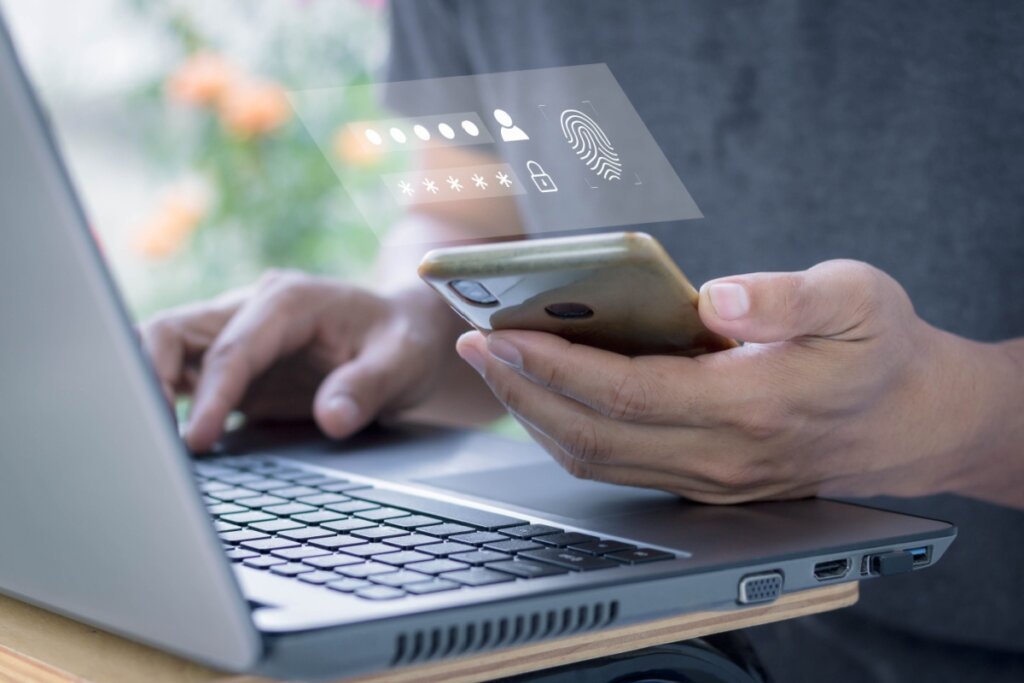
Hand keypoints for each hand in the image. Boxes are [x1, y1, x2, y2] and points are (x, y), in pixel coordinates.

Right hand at [141, 270, 451, 451]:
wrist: (404, 332)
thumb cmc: (402, 340)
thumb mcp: (402, 361)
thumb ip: (367, 386)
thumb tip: (332, 419)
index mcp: (288, 301)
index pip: (232, 348)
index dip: (211, 395)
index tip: (198, 438)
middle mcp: (252, 309)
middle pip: (172, 332)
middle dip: (149, 377)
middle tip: (152, 435)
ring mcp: (237, 333)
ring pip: (165, 347)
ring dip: (148, 387)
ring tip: (150, 439)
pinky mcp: (235, 362)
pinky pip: (183, 374)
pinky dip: (165, 400)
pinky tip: (167, 438)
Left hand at [456, 260, 1013, 503]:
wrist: (913, 422)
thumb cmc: (881, 352)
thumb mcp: (859, 298)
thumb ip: (789, 298)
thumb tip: (717, 297)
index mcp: (752, 406)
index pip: (627, 393)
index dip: (556, 364)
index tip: (501, 331)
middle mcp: (721, 455)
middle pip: (593, 435)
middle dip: (522, 388)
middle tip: (475, 341)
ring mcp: (709, 477)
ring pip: (596, 460)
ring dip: (535, 413)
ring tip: (496, 363)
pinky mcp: (703, 481)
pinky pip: (616, 465)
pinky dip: (568, 430)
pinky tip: (545, 392)